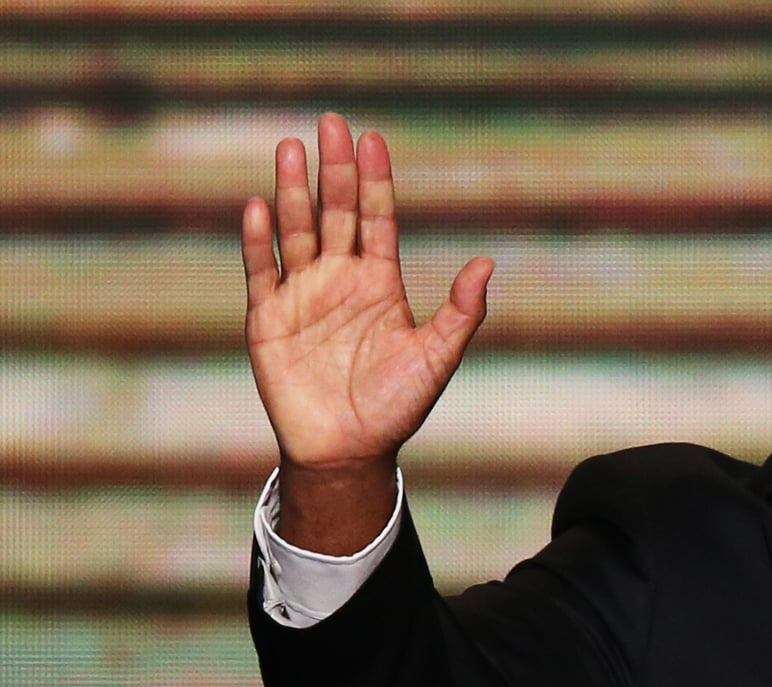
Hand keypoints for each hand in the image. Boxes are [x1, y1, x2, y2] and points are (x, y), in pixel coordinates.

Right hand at [242, 112, 492, 551]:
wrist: (347, 451)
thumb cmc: (395, 407)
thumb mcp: (436, 357)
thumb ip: (461, 311)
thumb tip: (486, 262)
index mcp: (379, 284)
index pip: (377, 220)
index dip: (375, 181)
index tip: (373, 139)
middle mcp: (339, 280)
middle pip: (335, 212)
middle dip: (334, 170)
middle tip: (332, 123)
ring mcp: (302, 296)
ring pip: (297, 231)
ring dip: (293, 191)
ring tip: (292, 147)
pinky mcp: (268, 319)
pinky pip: (261, 272)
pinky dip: (259, 241)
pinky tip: (258, 208)